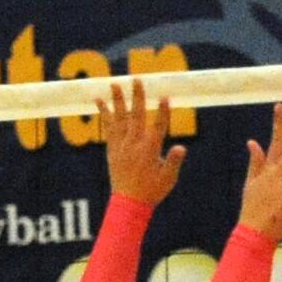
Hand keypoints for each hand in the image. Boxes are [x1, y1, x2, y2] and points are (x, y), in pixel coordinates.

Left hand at [99, 79, 185, 205]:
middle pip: (136, 116)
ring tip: (114, 84)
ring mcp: (121, 145)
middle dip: (137, 96)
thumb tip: (181, 147)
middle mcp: (133, 144)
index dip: (163, 111)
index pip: (158, 126)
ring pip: (119, 118)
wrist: (128, 202)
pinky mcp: (112, 149)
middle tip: (136, 79)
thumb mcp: (169, 178)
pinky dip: (104, 113)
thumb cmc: (152, 191)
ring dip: (117, 100)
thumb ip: (174, 161)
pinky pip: (107, 127)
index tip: (165, 96)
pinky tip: (100, 101)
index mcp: (150, 150)